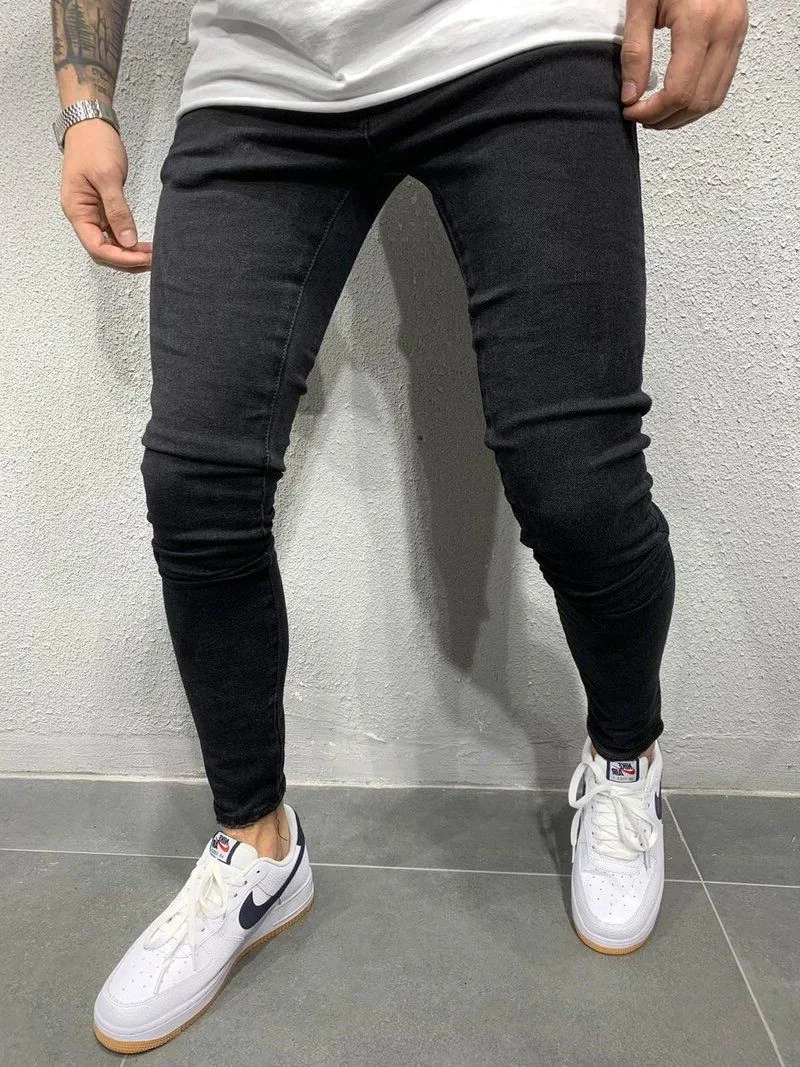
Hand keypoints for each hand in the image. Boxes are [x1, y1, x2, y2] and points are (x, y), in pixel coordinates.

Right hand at [60, 119, 151, 271]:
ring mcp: (92, 213)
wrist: (90, 124)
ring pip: (109, 244)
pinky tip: (143, 243)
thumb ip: (117, 210)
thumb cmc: (94, 145)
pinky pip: (114, 232)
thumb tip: (127, 240)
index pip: (96, 247)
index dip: (120, 258)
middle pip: (102, 251)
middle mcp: (82, 216)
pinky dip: (128, 240)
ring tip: (151, 254)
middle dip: (126, 260)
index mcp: (77, 210)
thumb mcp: (107, 176)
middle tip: (152, 259)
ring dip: (129, 253)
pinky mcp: (102, 208)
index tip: (143, 259)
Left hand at [620, 0, 748, 129]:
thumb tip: (631, 96)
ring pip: (714, 98)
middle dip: (667, 118)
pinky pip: (722, 82)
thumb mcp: (641, 4)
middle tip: (641, 116)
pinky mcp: (739, 34)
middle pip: (699, 101)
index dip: (653, 111)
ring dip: (684, 115)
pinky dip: (698, 99)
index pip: (679, 91)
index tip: (631, 111)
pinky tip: (676, 99)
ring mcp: (737, 33)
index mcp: (700, 22)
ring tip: (656, 113)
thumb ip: (635, 52)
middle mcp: (725, 30)